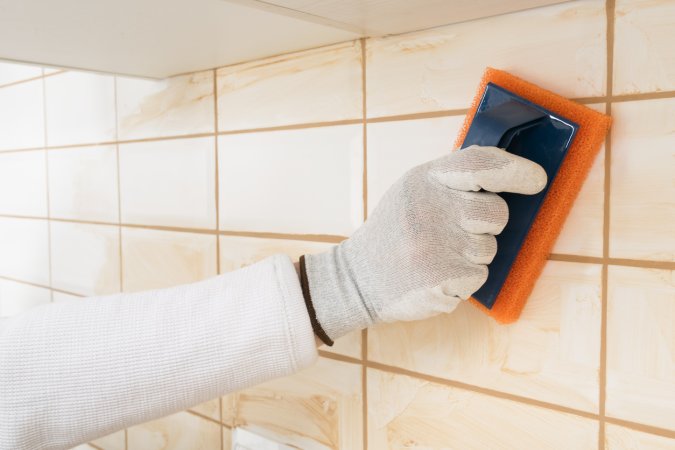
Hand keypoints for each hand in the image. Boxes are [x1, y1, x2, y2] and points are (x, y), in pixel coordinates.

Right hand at [299, 145, 546, 344]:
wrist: (357, 278)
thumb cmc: (395, 232)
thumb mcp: (413, 191)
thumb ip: (452, 180)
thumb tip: (509, 171)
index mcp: (425, 180)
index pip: (480, 163)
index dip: (515, 170)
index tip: (536, 180)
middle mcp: (432, 207)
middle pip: (496, 213)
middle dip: (486, 226)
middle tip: (454, 232)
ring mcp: (437, 245)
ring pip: (490, 249)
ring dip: (471, 256)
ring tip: (436, 256)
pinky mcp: (444, 278)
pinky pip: (478, 276)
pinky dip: (462, 280)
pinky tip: (434, 276)